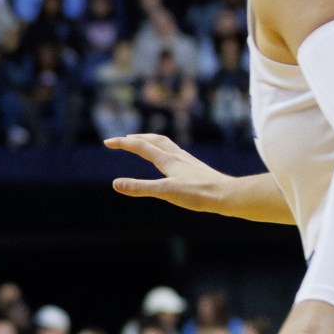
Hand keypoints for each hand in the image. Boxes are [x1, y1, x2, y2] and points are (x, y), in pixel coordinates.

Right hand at [106, 134, 235, 213]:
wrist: (227, 195)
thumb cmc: (198, 194)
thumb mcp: (165, 192)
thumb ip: (140, 187)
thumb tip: (115, 184)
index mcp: (168, 160)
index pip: (140, 146)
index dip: (122, 143)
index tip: (107, 142)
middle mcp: (177, 156)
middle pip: (153, 140)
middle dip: (136, 138)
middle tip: (123, 140)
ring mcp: (187, 161)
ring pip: (166, 145)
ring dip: (151, 141)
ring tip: (144, 143)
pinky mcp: (195, 168)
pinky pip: (175, 153)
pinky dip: (164, 151)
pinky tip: (169, 160)